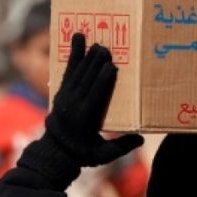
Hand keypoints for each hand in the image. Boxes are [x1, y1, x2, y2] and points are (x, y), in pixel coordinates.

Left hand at [45, 33, 142, 166]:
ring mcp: (65, 96)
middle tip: (106, 48)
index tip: (112, 66)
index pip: (95, 95)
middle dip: (95, 63)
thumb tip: (141, 138)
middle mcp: (74, 104)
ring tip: (95, 42)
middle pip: (87, 80)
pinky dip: (73, 56)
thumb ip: (122, 147)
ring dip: (86, 56)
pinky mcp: (62, 91)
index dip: (102, 80)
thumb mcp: (104, 155)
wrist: (55, 151)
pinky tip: (76, 41)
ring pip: (77, 73)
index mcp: (85, 118)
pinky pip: (68, 71)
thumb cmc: (84, 153)